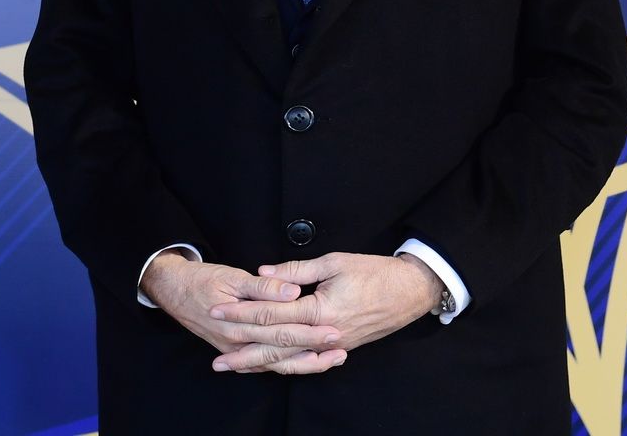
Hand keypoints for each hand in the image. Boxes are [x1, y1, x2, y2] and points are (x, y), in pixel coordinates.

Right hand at [141, 252, 347, 374]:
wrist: (172, 290)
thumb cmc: (201, 280)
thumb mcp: (232, 276)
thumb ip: (263, 287)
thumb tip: (291, 291)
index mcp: (238, 325)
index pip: (281, 331)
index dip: (309, 332)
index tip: (334, 329)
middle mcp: (237, 343)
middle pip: (282, 351)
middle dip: (314, 351)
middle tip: (340, 347)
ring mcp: (235, 350)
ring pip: (275, 363)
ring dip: (304, 364)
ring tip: (331, 360)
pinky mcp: (234, 350)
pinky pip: (263, 364)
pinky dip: (284, 365)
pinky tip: (303, 365)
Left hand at [209, 252, 443, 361]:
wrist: (410, 291)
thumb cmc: (375, 272)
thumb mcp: (334, 262)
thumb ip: (296, 271)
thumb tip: (264, 273)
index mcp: (321, 309)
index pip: (272, 312)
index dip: (242, 311)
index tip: (217, 310)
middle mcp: (324, 333)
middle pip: (275, 342)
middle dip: (242, 345)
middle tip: (216, 352)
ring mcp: (333, 345)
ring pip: (289, 358)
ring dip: (258, 362)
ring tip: (232, 366)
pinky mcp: (340, 348)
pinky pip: (306, 361)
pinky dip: (284, 365)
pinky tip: (267, 366)